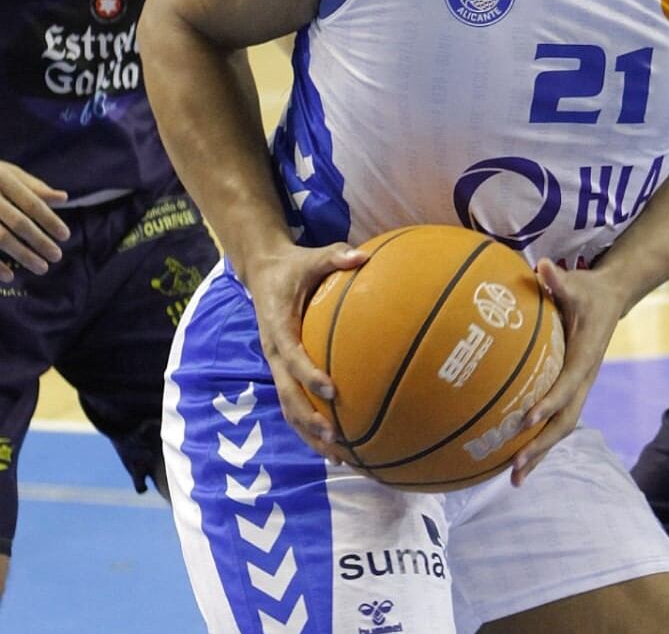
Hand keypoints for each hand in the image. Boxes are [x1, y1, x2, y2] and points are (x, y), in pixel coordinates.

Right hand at [0, 161, 68, 280]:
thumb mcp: (9, 173)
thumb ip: (34, 188)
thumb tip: (64, 198)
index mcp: (2, 178)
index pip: (31, 203)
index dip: (49, 220)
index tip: (66, 236)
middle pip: (17, 222)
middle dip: (39, 241)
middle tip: (57, 257)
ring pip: (0, 237)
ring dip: (22, 255)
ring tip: (42, 268)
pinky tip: (9, 276)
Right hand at [243, 241, 367, 455]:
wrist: (263, 273)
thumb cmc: (292, 266)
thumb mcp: (310, 257)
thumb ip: (334, 256)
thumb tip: (363, 255)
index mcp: (278, 328)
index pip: (292, 357)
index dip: (309, 375)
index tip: (331, 390)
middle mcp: (274, 353)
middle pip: (288, 396)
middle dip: (309, 421)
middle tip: (336, 439)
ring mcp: (277, 365)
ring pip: (289, 408)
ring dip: (310, 433)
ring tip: (339, 456)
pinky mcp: (283, 370)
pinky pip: (296, 401)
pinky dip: (312, 423)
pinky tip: (338, 440)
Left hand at [509, 258, 626, 485]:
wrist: (612, 299)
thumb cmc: (589, 291)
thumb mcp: (576, 283)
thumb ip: (558, 279)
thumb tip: (542, 266)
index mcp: (586, 356)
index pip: (567, 384)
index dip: (549, 403)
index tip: (526, 419)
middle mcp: (584, 378)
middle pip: (565, 420)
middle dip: (541, 445)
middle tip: (515, 465)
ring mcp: (579, 387)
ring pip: (562, 427)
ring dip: (540, 452)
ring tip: (513, 478)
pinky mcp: (571, 389)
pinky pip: (556, 419)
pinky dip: (539, 440)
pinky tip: (516, 455)